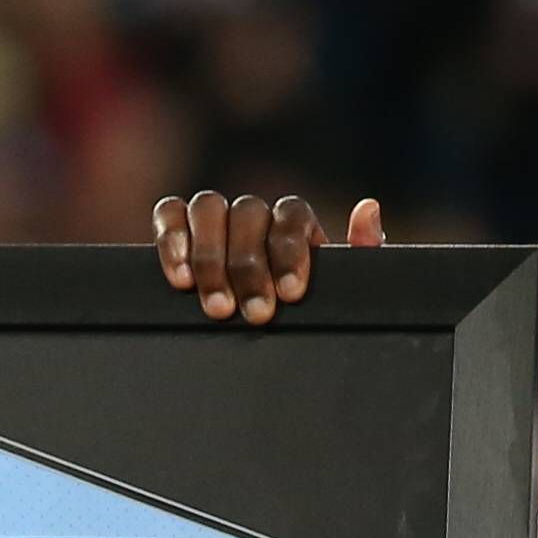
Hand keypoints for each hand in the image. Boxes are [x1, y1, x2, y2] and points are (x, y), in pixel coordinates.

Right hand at [153, 193, 381, 325]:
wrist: (266, 328)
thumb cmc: (304, 309)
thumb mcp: (341, 287)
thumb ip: (363, 251)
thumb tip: (367, 209)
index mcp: (294, 223)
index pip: (291, 217)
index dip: (290, 252)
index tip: (290, 294)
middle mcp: (253, 213)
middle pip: (246, 214)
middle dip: (249, 268)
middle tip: (256, 315)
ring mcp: (214, 217)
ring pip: (207, 208)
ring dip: (210, 258)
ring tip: (217, 308)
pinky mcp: (177, 228)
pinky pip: (169, 213)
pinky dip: (172, 239)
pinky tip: (181, 278)